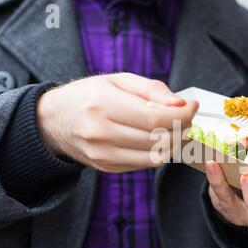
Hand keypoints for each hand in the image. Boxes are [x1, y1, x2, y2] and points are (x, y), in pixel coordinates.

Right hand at [37, 73, 197, 171]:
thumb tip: (181, 104)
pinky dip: (157, 152)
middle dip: (181, 128)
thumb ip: (152, 89)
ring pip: (155, 157)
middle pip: (157, 139)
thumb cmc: (90, 95)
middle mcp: (100, 132)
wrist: (54, 120)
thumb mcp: (118, 79)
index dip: (181, 115)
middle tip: (186, 117)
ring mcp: (102, 154)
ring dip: (173, 143)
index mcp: (103, 104)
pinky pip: (144, 164)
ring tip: (173, 128)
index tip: (192, 106)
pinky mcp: (106, 167)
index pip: (154, 119)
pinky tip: (156, 139)